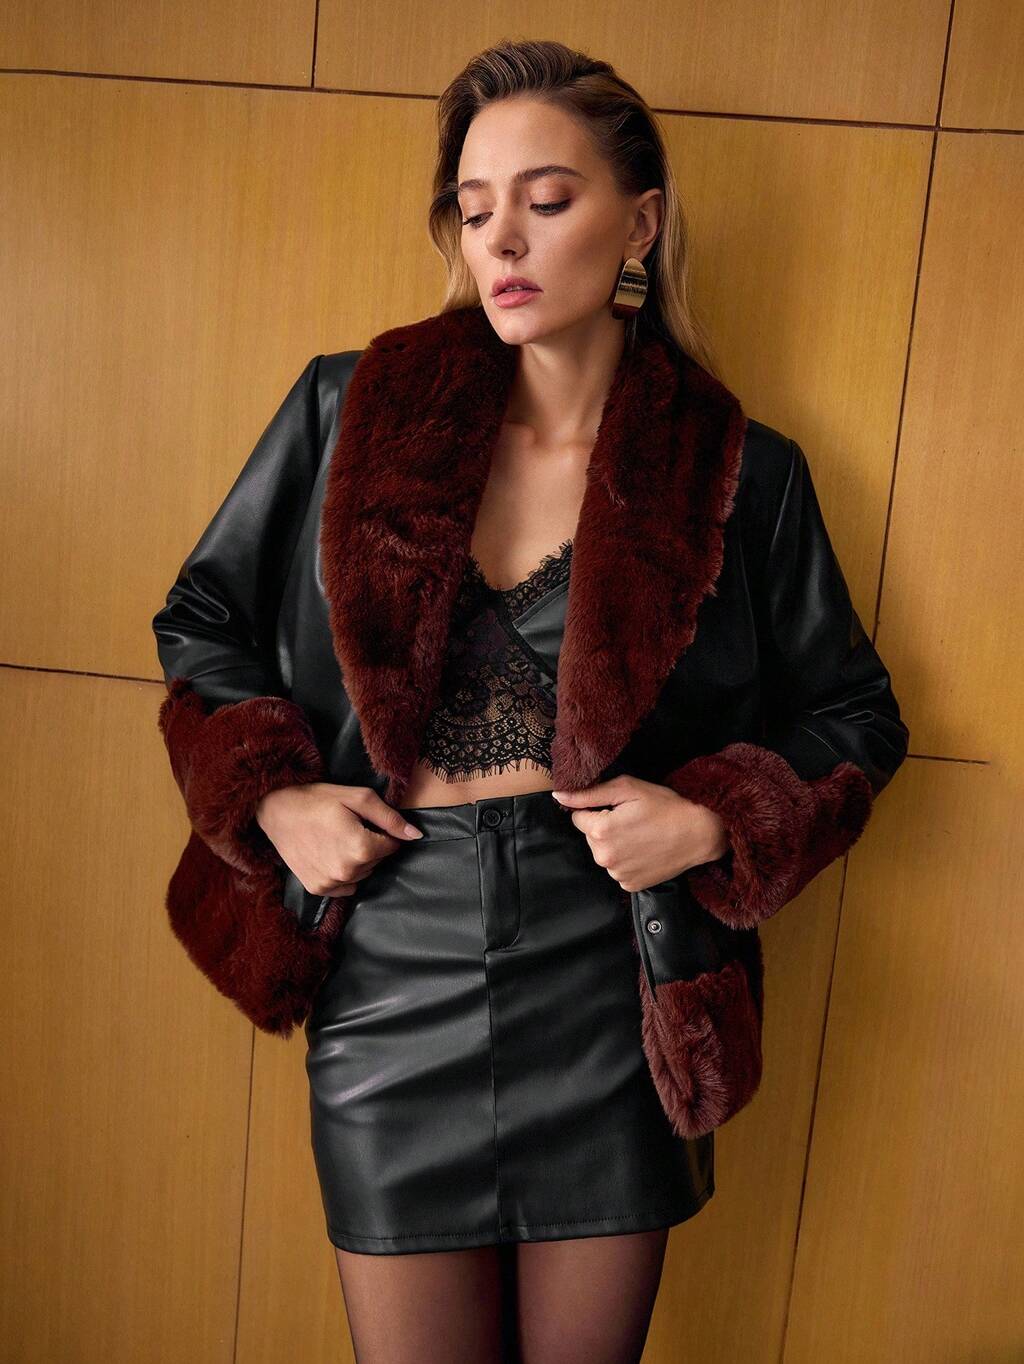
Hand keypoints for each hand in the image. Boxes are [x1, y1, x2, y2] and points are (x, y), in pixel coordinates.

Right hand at [255, 782, 423, 897]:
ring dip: (357, 859)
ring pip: (363, 874)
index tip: (364, 821)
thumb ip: (391, 819)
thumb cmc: (318, 800)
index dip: (382, 831)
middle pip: (377, 861)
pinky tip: (329, 854)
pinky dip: (344, 872)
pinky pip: (346, 885)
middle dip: (370, 844)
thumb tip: (416, 835)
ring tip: (336, 838)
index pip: (392, 846)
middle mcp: (347, 872)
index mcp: (361, 849)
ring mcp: (331, 883)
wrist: (276, 810)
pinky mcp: (318, 889)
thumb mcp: (358, 798)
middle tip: (348, 826)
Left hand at [551, 774, 728, 893]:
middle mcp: (604, 857)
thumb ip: (589, 794)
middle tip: (632, 820)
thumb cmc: (666, 806)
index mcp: (600, 831)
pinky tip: (645, 851)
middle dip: (605, 827)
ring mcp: (618, 874)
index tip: (619, 808)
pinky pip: (618, 869)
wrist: (699, 833)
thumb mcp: (627, 789)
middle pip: (590, 837)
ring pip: (604, 854)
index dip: (597, 809)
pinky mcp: (631, 885)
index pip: (578, 817)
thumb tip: (558, 796)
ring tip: (641, 835)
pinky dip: (627, 860)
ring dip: (615, 845)